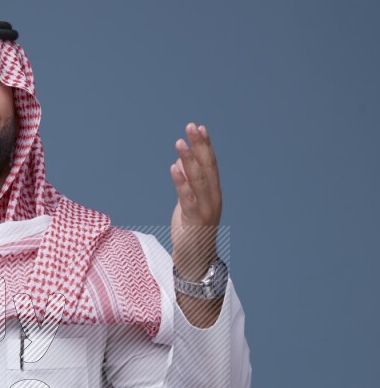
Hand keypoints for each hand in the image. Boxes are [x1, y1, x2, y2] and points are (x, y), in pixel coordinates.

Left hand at [169, 122, 221, 281]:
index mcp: (213, 192)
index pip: (210, 164)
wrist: (196, 261)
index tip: (199, 127)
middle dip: (199, 145)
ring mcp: (206, 209)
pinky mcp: (195, 220)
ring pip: (199, 179)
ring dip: (189, 160)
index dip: (205, 145)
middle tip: (191, 126)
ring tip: (180, 142)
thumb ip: (186, 184)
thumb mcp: (187, 204)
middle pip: (207, 167)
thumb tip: (179, 163)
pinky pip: (187, 198)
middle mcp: (213, 198)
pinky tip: (174, 168)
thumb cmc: (192, 233)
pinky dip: (181, 182)